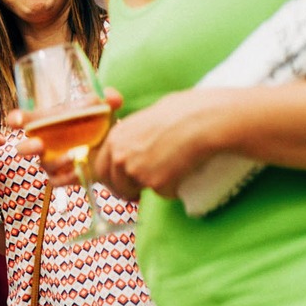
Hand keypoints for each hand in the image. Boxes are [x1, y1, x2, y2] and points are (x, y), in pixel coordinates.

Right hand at [6, 90, 124, 189]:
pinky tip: (79, 169)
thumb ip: (106, 101)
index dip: (16, 120)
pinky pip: (57, 180)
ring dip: (57, 161)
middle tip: (39, 144)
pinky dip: (67, 176)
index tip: (16, 121)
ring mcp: (51, 161)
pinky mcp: (61, 176)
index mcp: (45, 123)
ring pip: (44, 164)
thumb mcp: (100, 110)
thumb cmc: (95, 125)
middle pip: (24, 147)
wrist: (109, 149)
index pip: (25, 120)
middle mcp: (43, 143)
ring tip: (73, 155)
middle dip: (28, 147)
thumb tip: (111, 97)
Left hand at [92, 88, 238, 200]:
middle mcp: (120, 155)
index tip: (119, 181)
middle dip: (122, 190)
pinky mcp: (155, 183)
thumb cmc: (183, 112)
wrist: (205, 121)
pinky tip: (184, 171)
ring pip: (134, 191)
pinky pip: (162, 193)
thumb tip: (134, 144)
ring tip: (167, 174)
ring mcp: (136, 171)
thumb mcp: (147, 117)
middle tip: (136, 193)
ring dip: (147, 189)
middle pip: (112, 184)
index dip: (110, 176)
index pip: (99, 166)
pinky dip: (173, 188)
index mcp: (115, 137)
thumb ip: (132, 134)